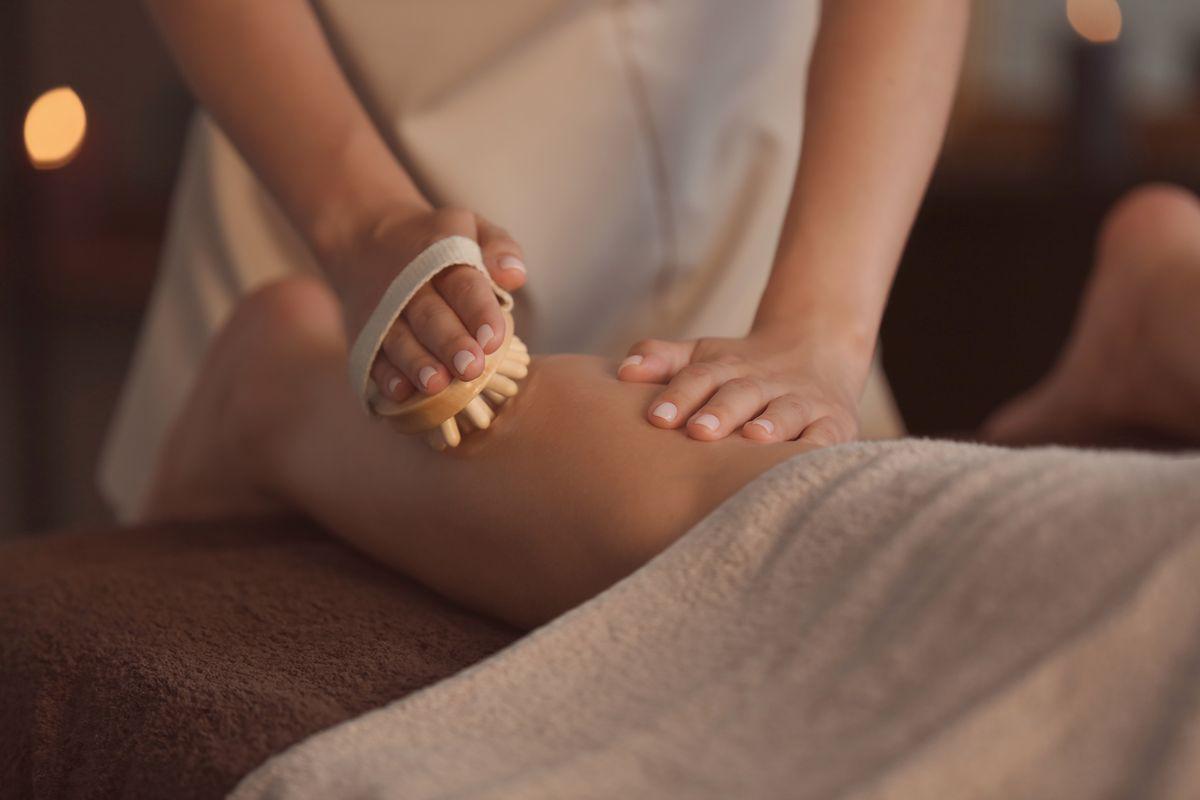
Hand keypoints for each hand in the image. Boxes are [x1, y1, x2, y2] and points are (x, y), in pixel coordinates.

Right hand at [336, 204, 527, 401]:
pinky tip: (401, 393)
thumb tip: (514, 277)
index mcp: (442, 257)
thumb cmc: (437, 242)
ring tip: (437, 385)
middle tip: (472, 368)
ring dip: (417, 364)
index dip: (479, 312)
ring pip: (400, 340)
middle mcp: (409, 286)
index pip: (464, 285)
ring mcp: (383, 312)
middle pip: (431, 317)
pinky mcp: (365, 334)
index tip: (495, 338)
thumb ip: (499, 247)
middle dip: (450, 343)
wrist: (364, 238)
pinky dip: (385, 376)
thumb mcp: (471, 227)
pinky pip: (372, 357)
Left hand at [617, 330, 867, 446]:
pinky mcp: (834, 423)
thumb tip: (623, 372)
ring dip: (772, 423)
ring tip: (755, 437)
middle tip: (699, 432)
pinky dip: (820, 447)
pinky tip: (805, 460)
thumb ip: (663, 359)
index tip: (657, 418)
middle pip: (741, 393)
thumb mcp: (703, 355)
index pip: (700, 377)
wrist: (819, 350)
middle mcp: (764, 382)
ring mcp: (801, 401)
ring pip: (786, 410)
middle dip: (721, 411)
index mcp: (727, 368)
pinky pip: (828, 436)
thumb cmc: (741, 369)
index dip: (679, 395)